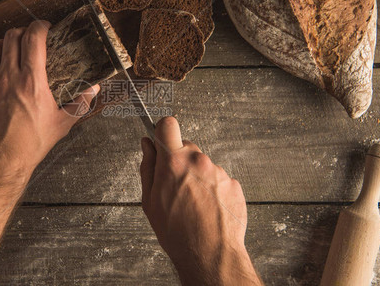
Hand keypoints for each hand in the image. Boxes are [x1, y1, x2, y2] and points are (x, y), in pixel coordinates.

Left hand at [0, 20, 98, 193]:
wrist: (1, 162)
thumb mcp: (62, 124)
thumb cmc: (31, 144)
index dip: (40, 26)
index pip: (33, 38)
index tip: (45, 27)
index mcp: (32, 81)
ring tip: (12, 48)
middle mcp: (8, 77)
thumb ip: (80, 103)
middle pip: (12, 37)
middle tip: (30, 37)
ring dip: (4, 43)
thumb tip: (94, 89)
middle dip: (23, 31)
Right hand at [140, 117, 260, 285]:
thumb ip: (148, 167)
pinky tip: (206, 209)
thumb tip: (147, 146)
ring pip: (203, 165)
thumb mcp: (149, 200)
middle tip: (174, 186)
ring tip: (192, 204)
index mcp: (174, 161)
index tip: (160, 139)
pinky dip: (212, 190)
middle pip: (186, 147)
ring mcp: (218, 171)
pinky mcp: (233, 183)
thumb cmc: (177, 232)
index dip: (162, 131)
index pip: (168, 125)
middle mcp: (198, 161)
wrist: (209, 254)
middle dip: (178, 161)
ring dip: (196, 178)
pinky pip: (218, 179)